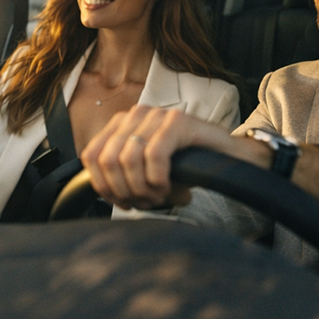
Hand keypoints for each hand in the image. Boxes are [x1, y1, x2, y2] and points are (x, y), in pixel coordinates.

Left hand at [80, 106, 252, 208]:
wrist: (228, 157)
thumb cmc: (186, 166)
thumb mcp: (146, 171)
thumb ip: (122, 176)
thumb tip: (104, 193)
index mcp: (122, 124)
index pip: (90, 156)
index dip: (103, 186)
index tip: (122, 202)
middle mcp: (136, 115)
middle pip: (107, 161)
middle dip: (125, 191)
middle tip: (147, 203)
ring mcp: (157, 115)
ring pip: (128, 159)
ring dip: (142, 188)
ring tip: (160, 197)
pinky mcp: (179, 122)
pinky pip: (154, 155)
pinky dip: (158, 179)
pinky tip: (169, 188)